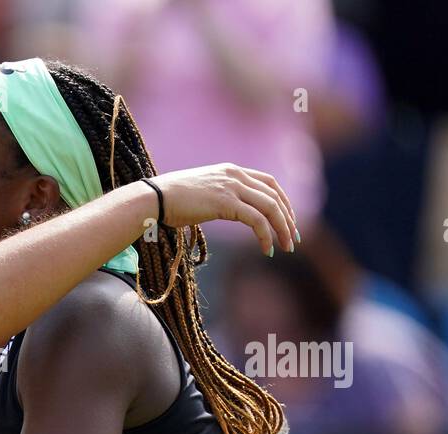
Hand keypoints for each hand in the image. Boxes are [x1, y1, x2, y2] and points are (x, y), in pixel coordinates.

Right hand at [150, 164, 297, 254]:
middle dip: (288, 218)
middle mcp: (236, 175)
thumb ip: (217, 197)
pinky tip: (267, 250)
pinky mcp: (226, 203)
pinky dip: (266, 236)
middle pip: (275, 195)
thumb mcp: (200, 193)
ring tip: (285, 247)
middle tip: (293, 239)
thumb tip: (222, 210)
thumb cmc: (169, 199)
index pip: (269, 183)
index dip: (283, 202)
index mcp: (231, 170)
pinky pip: (257, 220)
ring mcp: (232, 187)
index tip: (287, 221)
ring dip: (282, 229)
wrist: (155, 198)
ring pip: (271, 207)